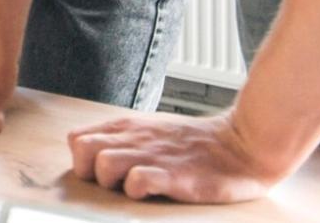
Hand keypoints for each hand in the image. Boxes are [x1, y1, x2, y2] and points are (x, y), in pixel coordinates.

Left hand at [68, 111, 289, 202]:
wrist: (242, 144)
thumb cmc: (195, 143)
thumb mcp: (152, 130)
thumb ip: (123, 139)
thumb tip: (94, 156)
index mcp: (127, 127)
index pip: (77, 139)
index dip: (82, 160)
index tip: (99, 173)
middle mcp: (134, 138)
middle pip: (83, 151)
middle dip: (89, 173)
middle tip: (113, 184)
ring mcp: (153, 156)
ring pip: (104, 165)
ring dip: (113, 183)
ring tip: (135, 189)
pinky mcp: (174, 175)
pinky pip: (137, 182)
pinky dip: (138, 191)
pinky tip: (153, 193)